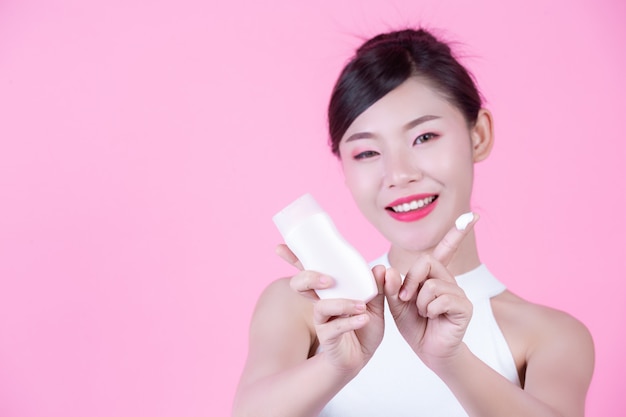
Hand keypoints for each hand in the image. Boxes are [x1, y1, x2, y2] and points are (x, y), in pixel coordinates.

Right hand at [276, 244, 384, 374]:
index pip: (309, 270)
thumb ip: (378, 287)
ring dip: (341, 304)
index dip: (293, 258)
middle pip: (301, 285)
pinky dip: (351, 322)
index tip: (279, 247)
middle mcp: (321, 302)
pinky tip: (363, 318)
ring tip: (361, 306)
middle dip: (310, 277)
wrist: (362, 356)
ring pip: (321, 306)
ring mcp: (322, 320)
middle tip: (329, 280)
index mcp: (329, 290)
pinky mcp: (328, 337)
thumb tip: (380, 267)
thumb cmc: (363, 326)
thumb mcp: (376, 304)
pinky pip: (335, 327)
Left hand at [383, 214, 477, 367]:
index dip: (457, 233)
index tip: (472, 216)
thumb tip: (387, 269)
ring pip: (432, 284)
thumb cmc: (415, 325)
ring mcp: (458, 292)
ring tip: (423, 313)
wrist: (428, 350)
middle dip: (410, 281)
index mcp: (433, 275)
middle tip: (405, 298)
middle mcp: (448, 280)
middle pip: (427, 262)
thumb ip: (390, 287)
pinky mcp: (464, 306)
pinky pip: (442, 299)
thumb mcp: (396, 304)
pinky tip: (433, 317)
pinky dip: (431, 309)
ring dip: (420, 302)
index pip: (446, 249)